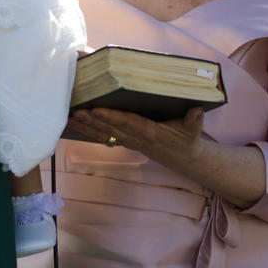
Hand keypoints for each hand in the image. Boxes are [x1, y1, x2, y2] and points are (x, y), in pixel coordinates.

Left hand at [73, 106, 206, 166]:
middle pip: (111, 129)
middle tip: (76, 112)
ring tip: (70, 117)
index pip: (128, 123)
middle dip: (92, 121)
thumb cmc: (187, 139)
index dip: (111, 117)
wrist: (184, 158)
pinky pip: (105, 135)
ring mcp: (129, 140)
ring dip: (86, 126)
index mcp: (151, 133)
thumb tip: (197, 110)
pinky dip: (90, 130)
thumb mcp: (194, 131)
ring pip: (104, 133)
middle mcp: (136, 138)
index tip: (96, 110)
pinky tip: (76, 123)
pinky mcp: (126, 140)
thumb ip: (194, 121)